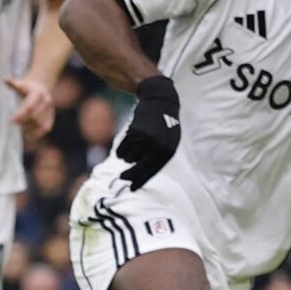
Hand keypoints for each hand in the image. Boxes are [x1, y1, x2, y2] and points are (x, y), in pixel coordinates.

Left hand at [5, 75, 56, 139]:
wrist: (42, 87)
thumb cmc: (27, 87)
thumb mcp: (21, 83)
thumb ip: (13, 83)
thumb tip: (5, 79)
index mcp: (38, 93)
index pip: (29, 106)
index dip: (20, 115)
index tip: (11, 120)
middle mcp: (46, 101)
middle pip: (35, 116)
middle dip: (24, 122)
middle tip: (14, 125)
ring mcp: (50, 110)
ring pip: (41, 124)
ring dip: (30, 129)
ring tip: (20, 131)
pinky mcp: (51, 117)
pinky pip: (46, 128)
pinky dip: (38, 134)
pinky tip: (28, 136)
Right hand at [118, 75, 184, 189]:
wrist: (159, 101)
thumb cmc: (164, 125)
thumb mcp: (168, 142)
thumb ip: (157, 158)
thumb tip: (141, 176)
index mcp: (168, 151)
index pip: (153, 171)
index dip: (141, 181)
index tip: (132, 188)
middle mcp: (158, 146)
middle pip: (139, 167)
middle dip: (130, 175)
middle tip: (122, 178)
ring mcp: (146, 138)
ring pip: (129, 158)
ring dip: (128, 156)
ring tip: (135, 147)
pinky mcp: (135, 131)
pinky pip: (123, 148)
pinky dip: (122, 149)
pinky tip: (128, 142)